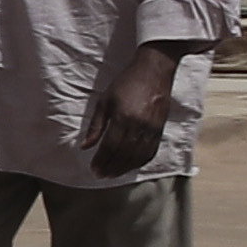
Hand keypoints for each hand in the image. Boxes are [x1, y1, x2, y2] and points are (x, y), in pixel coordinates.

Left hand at [87, 44, 187, 176]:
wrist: (154, 70)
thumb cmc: (126, 83)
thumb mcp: (105, 100)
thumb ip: (96, 125)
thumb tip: (85, 146)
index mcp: (123, 117)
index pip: (110, 146)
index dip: (101, 159)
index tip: (93, 168)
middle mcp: (139, 126)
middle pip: (123, 154)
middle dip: (111, 167)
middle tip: (100, 175)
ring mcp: (152, 129)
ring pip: (137, 156)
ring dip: (124, 168)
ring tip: (112, 174)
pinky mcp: (160, 130)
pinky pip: (150, 152)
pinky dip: (139, 162)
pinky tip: (130, 166)